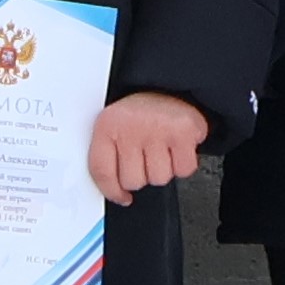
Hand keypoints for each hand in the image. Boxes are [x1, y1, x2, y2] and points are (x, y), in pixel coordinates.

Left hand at [87, 91, 206, 202]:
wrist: (171, 87)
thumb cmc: (141, 113)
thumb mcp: (115, 128)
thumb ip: (107, 157)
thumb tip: (113, 192)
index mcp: (107, 125)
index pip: (102, 171)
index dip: (112, 190)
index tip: (121, 196)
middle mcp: (131, 126)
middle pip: (133, 181)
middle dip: (141, 174)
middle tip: (145, 155)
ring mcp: (157, 129)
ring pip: (159, 179)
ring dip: (163, 169)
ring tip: (161, 148)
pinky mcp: (183, 132)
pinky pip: (183, 170)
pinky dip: (183, 164)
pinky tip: (176, 147)